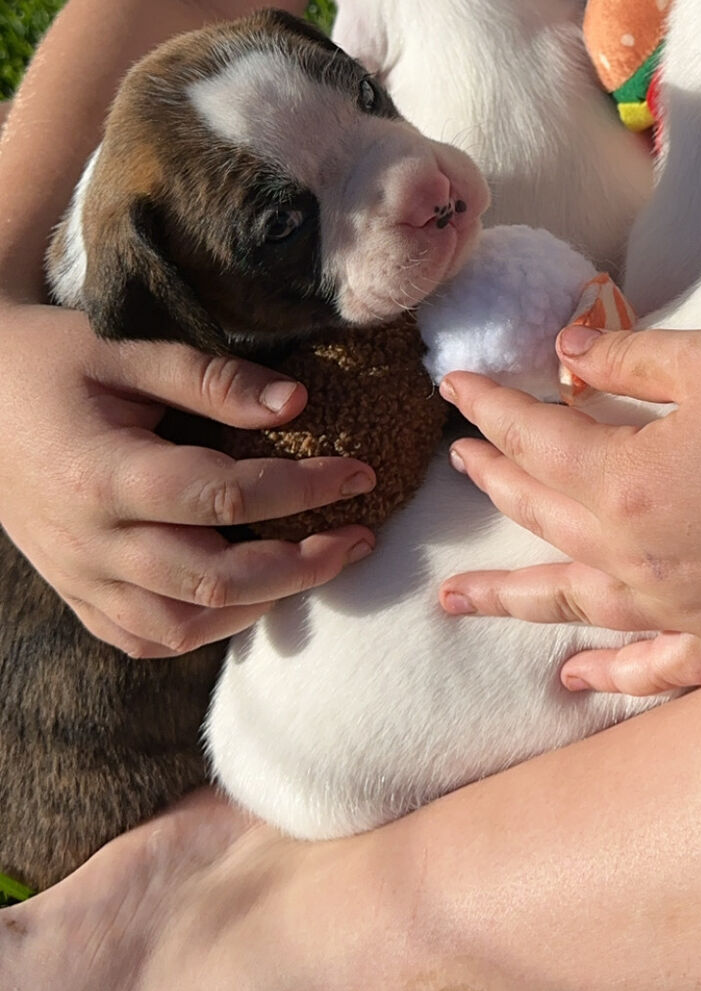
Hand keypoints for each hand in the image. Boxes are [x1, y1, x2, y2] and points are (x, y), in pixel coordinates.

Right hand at [0, 301, 378, 658]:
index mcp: (104, 475)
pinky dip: (204, 629)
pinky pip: (144, 639)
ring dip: (261, 606)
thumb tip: (298, 404)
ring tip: (315, 565)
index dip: (303, 490)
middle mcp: (90, 541)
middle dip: (302, 565)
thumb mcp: (125, 351)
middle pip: (215, 580)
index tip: (359, 473)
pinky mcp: (74, 592)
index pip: (225, 499)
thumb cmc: (51, 361)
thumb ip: (211, 379)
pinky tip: (248, 598)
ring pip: (184, 626)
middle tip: (359, 536)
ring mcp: (78, 577)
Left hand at [438, 323, 700, 694]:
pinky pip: (658, 667)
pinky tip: (575, 678)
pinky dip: (613, 675)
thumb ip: (630, 358)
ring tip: (456, 600)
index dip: (490, 407)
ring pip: (577, 604)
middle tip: (460, 460)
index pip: (533, 439)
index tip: (455, 385)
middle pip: (544, 518)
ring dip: (512, 597)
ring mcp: (688, 609)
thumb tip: (565, 353)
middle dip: (495, 481)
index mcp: (627, 483)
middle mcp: (642, 559)